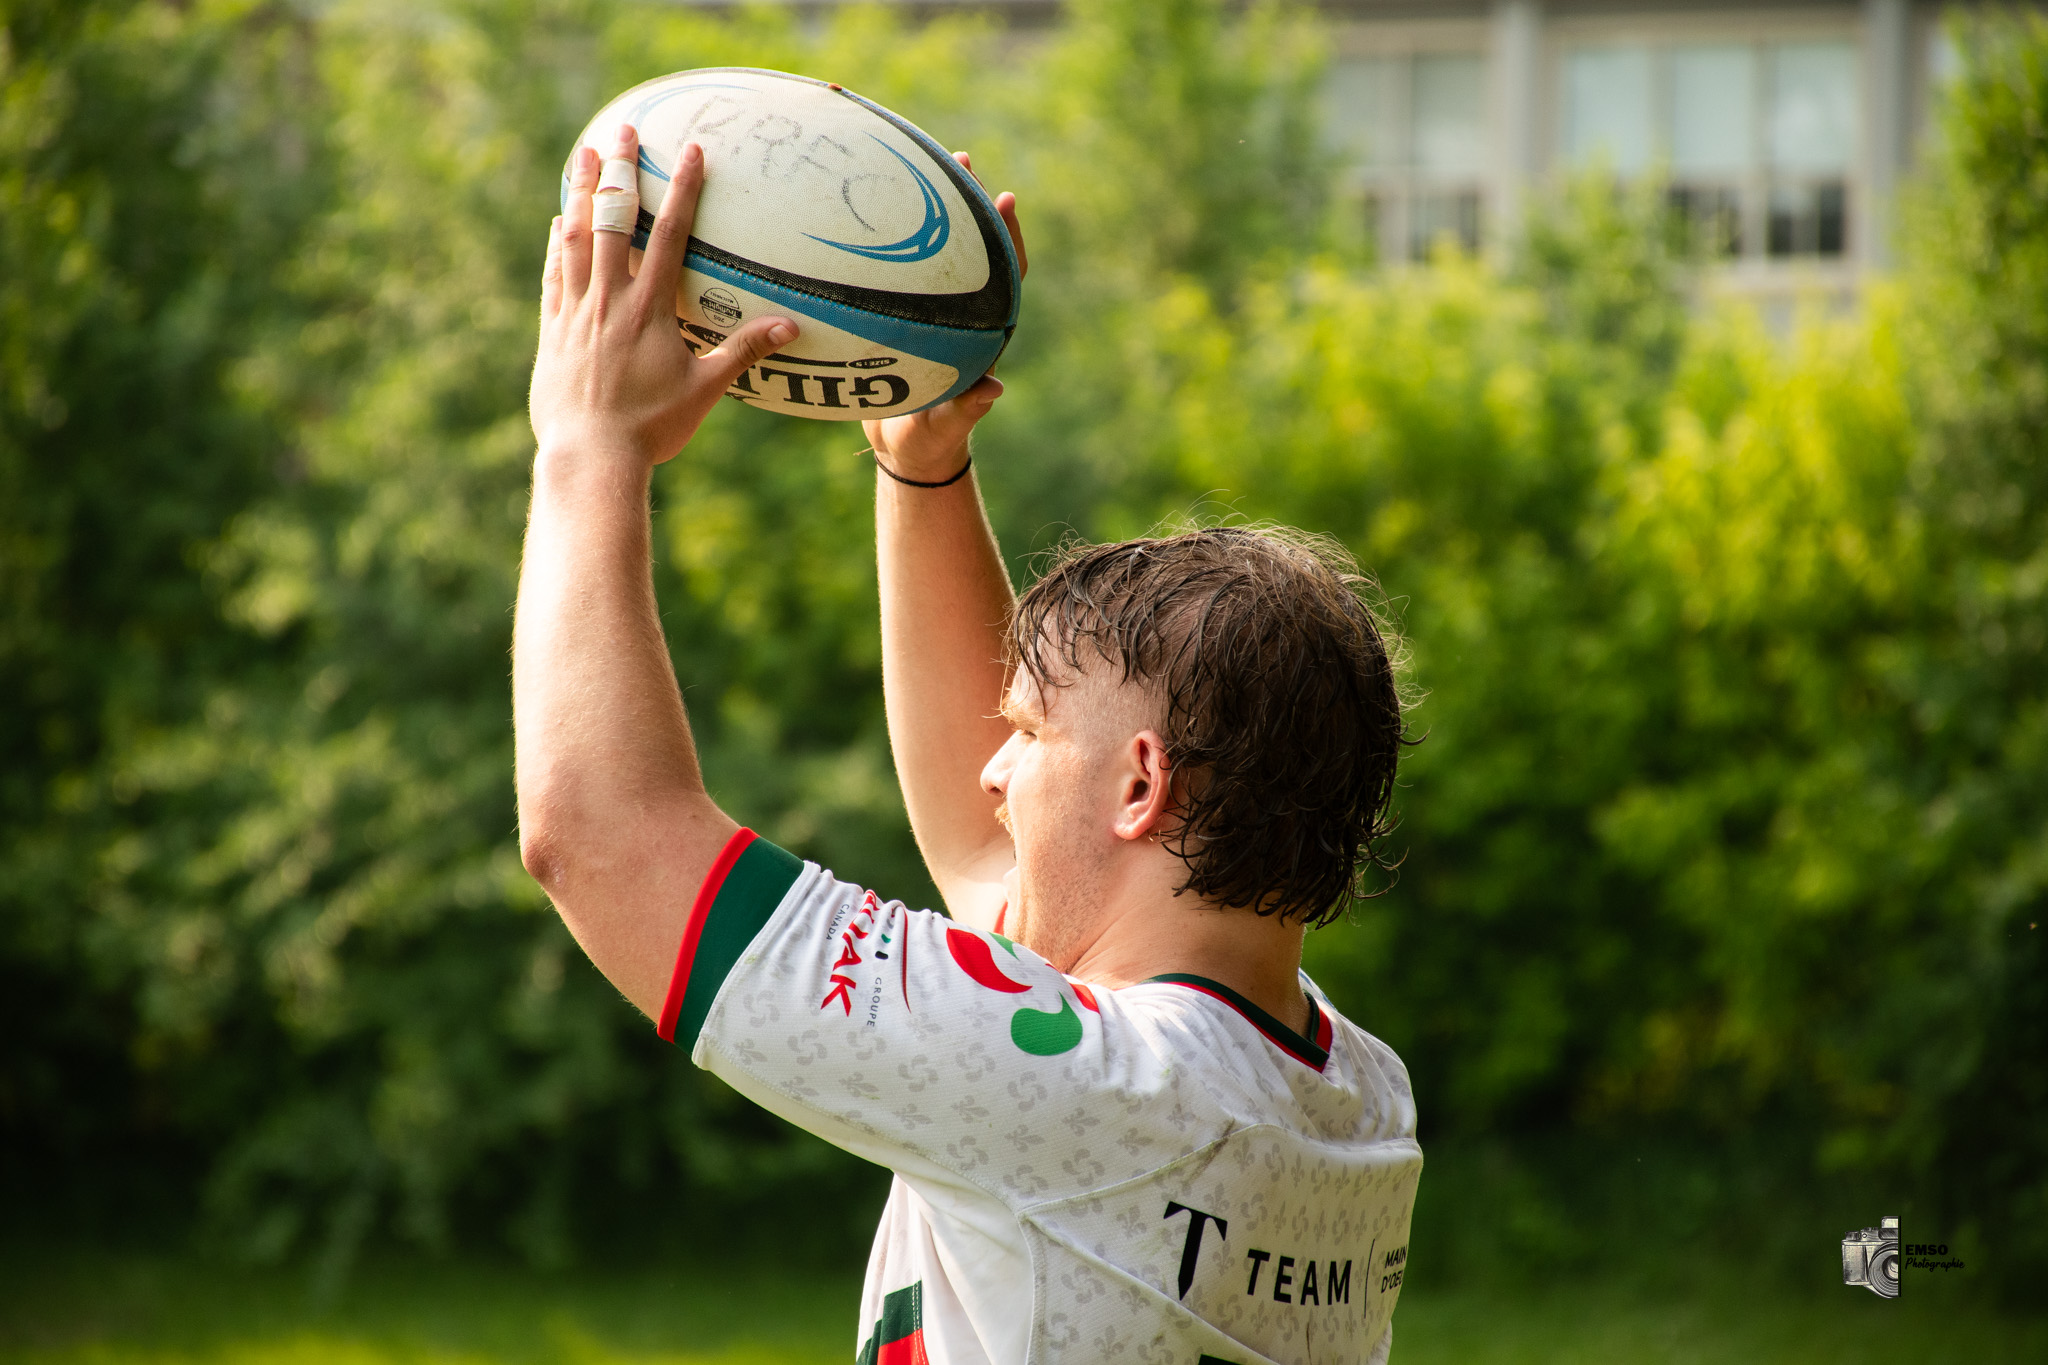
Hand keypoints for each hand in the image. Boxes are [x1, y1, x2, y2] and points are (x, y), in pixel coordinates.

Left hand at [531, 123, 795, 465]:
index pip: (670, 236)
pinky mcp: (554, 331)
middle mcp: (610, 301)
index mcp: (650, 310)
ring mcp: (576, 312)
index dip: (684, 192)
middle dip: (621, 172)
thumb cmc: (653, 428)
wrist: (590, 455)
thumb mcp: (705, 391)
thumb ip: (743, 352)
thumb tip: (790, 327)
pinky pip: (554, 274)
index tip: (692, 153)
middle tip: (624, 132)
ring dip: (582, 193)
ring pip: (576, 238)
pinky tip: (559, 222)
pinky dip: (558, 244)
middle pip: (614, 221)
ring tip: (585, 156)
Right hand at [864, 152, 1027, 480]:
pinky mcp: (905, 312)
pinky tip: (862, 207)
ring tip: (917, 160)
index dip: (1009, 238)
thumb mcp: (942, 429)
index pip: (1008, 276)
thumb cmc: (927, 442)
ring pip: (939, 248)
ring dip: (932, 206)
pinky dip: (889, 236)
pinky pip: (900, 268)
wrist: (906, 451)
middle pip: (977, 246)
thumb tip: (994, 391)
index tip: (1004, 199)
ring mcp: (934, 308)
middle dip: (970, 200)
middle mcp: (964, 311)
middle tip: (959, 158)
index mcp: (982, 331)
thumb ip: (965, 412)